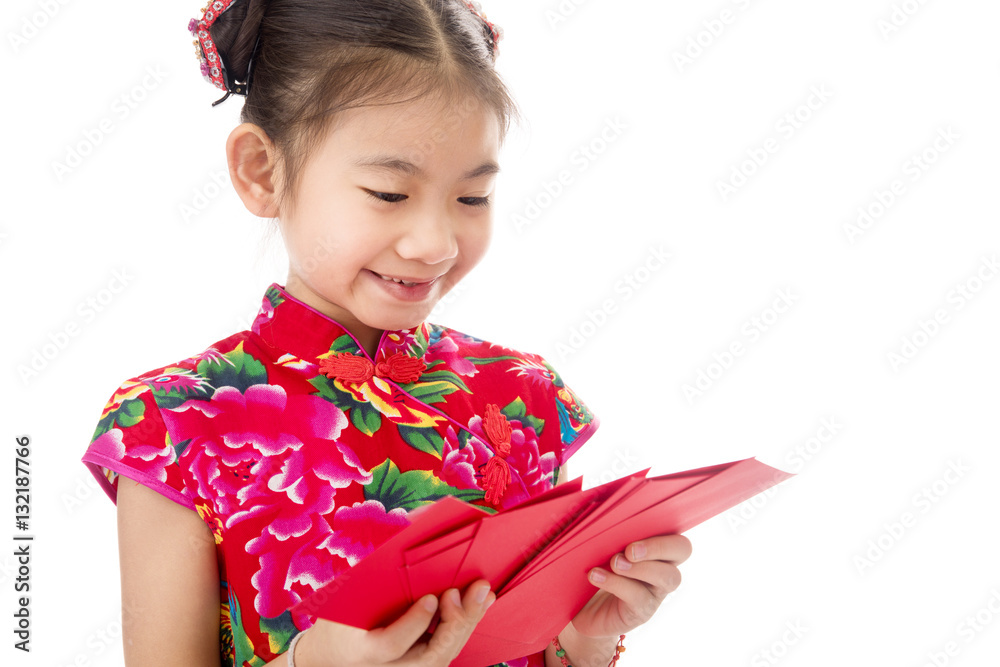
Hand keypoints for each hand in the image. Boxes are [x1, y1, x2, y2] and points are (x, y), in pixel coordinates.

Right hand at [293, 579, 495, 666]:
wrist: (333, 655)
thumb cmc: (339, 619)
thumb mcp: (344, 596)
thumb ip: (370, 567)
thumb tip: (407, 522)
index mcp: (362, 650)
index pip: (392, 645)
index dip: (414, 623)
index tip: (432, 598)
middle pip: (429, 657)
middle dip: (456, 622)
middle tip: (475, 590)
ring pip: (443, 656)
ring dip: (467, 623)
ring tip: (484, 595)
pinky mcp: (419, 666)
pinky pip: (445, 650)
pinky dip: (463, 628)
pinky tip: (478, 605)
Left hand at [570, 534, 691, 639]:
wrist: (579, 609)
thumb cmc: (593, 566)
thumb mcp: (598, 543)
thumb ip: (604, 526)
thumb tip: (589, 500)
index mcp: (656, 545)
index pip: (676, 528)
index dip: (664, 526)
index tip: (635, 526)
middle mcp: (663, 566)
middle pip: (682, 549)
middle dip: (658, 546)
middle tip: (629, 550)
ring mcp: (655, 591)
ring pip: (667, 577)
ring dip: (640, 567)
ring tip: (614, 563)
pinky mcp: (641, 611)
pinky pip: (638, 597)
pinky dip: (616, 583)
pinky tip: (595, 576)